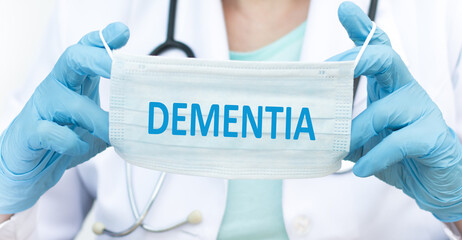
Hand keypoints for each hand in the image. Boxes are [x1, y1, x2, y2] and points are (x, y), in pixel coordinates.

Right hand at [0, 23, 129, 213]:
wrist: (24, 167)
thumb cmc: (62, 140)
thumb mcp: (93, 126)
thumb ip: (116, 121)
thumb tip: (146, 124)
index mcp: (74, 82)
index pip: (86, 51)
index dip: (103, 40)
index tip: (122, 32)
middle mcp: (57, 88)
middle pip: (73, 59)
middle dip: (97, 59)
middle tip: (116, 66)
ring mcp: (42, 109)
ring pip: (68, 102)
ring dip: (96, 118)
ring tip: (113, 131)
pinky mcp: (30, 133)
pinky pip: (50, 132)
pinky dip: (70, 141)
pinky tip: (80, 147)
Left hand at [329, 2, 461, 221]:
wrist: (431, 182)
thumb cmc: (395, 154)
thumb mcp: (364, 138)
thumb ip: (344, 129)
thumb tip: (314, 130)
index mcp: (388, 86)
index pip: (378, 50)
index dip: (362, 29)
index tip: (344, 10)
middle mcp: (406, 91)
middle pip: (387, 58)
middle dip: (358, 58)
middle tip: (333, 69)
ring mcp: (422, 111)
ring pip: (385, 108)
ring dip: (356, 129)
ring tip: (340, 147)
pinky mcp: (432, 137)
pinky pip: (398, 142)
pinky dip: (375, 156)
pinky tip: (361, 169)